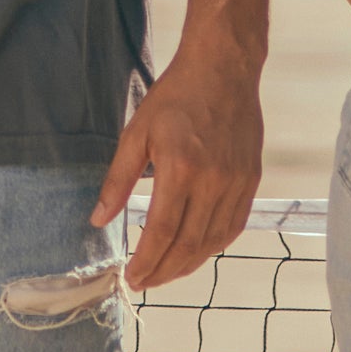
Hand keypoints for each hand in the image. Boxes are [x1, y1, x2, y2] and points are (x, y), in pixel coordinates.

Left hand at [91, 38, 263, 290]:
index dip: (145, 262)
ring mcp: (236, 182)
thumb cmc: (175, 96)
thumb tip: (99, 220)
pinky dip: (213, 246)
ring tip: (164, 272)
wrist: (223, 68)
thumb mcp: (137, 132)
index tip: (130, 278)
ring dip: (187, 265)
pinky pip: (233, 226)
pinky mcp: (251, 179)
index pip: (162, 233)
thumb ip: (118, 180)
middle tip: (143, 283)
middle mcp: (213, 180)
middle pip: (188, 245)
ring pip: (212, 242)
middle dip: (162, 272)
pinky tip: (195, 251)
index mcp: (181, 168)